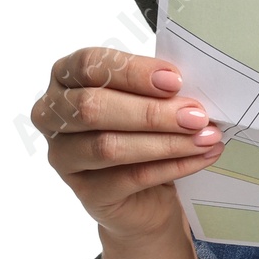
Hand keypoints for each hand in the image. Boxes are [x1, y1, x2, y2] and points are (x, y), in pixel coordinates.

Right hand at [31, 48, 222, 238]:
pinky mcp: (86, 193)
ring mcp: (64, 157)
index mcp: (66, 78)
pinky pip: (130, 177)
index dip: (132, 72)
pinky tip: (201, 157)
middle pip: (92, 108)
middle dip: (151, 112)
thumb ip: (157, 88)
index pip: (88, 65)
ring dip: (166, 141)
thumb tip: (188, 89)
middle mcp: (53, 116)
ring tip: (205, 137)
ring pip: (109, 146)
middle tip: (197, 115)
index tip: (175, 81)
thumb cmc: (142, 130)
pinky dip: (173, 166)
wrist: (145, 191)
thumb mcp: (148, 98)